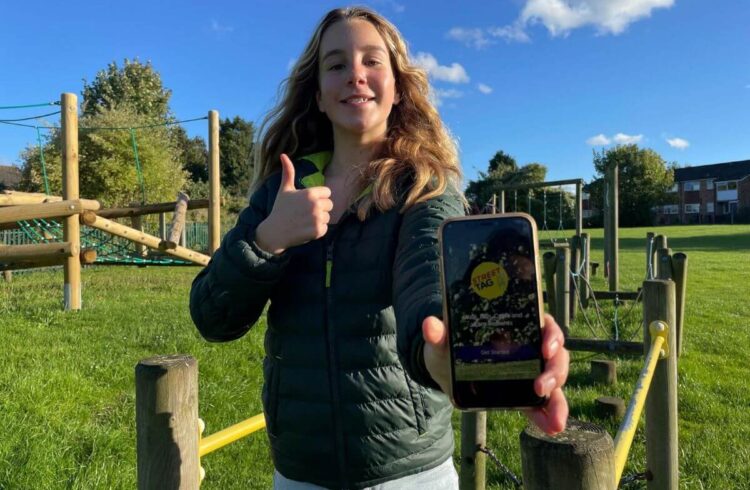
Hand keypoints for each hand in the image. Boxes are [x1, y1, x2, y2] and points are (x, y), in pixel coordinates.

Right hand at [255, 153, 333, 253]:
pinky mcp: (318, 231)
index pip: (328, 193)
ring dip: (318, 220)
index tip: (307, 203)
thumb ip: (288, 172)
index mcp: (310, 193)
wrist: (274, 231)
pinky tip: (305, 229)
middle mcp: (315, 205)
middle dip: (320, 209)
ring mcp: (317, 218)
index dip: (319, 197)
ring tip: (304, 221)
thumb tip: (283, 155)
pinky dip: (317, 231)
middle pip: (330, 205)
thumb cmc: (280, 209)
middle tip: (305, 213)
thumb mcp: (285, 189)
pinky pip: (325, 228)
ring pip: (327, 217)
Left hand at [421, 313, 568, 434]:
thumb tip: (429, 324)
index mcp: (515, 325)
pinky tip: (551, 428)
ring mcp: (529, 370)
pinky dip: (548, 416)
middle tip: (541, 387)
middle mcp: (528, 346)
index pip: (542, 324)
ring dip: (557, 400)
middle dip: (555, 371)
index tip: (546, 347)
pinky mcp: (523, 393)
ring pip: (554, 380)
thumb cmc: (448, 345)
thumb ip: (438, 333)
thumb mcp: (443, 339)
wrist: (444, 369)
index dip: (551, 334)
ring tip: (555, 420)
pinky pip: (542, 404)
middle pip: (555, 354)